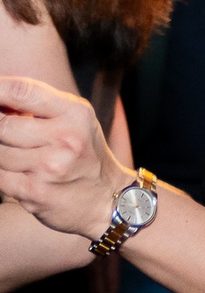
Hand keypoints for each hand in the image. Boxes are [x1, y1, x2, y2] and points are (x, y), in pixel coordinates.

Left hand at [0, 77, 129, 241]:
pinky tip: (18, 173)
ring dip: (1, 153)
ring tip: (20, 155)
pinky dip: (3, 173)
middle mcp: (65, 139)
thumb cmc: (85, 155)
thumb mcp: (75, 122)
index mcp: (76, 115)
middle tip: (7, 133)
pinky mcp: (33, 191)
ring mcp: (49, 167)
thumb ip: (40, 107)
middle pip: (3, 124)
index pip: (24, 92)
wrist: (107, 200)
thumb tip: (0, 101)